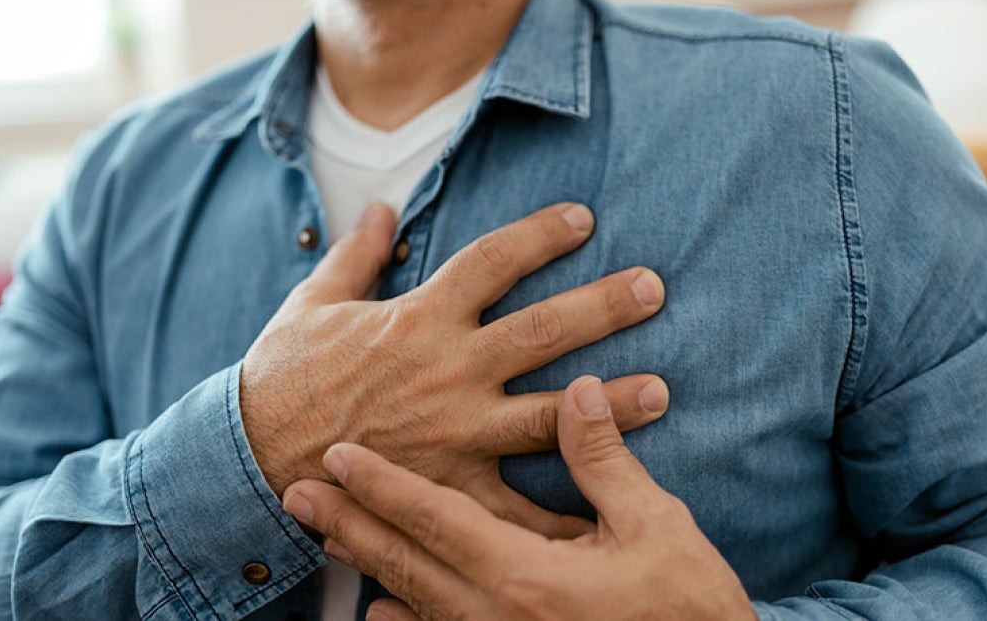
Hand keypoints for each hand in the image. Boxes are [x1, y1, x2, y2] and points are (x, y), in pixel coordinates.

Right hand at [240, 202, 668, 536]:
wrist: (251, 455)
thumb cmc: (282, 374)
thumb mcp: (314, 301)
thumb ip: (356, 253)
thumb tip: (381, 207)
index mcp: (419, 316)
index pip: (493, 260)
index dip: (541, 234)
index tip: (583, 219)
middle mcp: (448, 368)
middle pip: (542, 329)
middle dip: (603, 307)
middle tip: (654, 290)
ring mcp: (455, 429)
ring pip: (547, 412)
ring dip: (607, 405)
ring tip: (660, 394)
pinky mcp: (449, 484)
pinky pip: (514, 505)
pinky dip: (557, 516)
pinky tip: (600, 518)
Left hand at [282, 376, 755, 620]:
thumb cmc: (690, 606)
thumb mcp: (656, 527)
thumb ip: (605, 460)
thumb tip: (579, 389)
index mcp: (526, 575)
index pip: (435, 518)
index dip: (383, 484)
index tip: (339, 454)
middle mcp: (498, 616)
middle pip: (405, 561)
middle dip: (348, 522)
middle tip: (296, 490)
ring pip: (414, 601)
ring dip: (365, 563)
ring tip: (323, 534)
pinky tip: (378, 616)